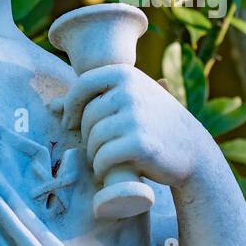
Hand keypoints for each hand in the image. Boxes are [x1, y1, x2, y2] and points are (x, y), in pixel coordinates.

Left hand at [50, 65, 215, 190]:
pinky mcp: (140, 144)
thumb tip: (52, 107)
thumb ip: (94, 99)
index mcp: (125, 74)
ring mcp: (135, 117)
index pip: (82, 85)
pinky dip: (101, 168)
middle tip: (100, 148)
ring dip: (94, 155)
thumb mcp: (129, 102)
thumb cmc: (154, 124)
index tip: (71, 124)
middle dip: (87, 137)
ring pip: (93, 138)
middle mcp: (129, 91)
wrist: (193, 150)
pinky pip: (103, 157)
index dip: (71, 107)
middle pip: (87, 117)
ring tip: (106, 160)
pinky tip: (108, 171)